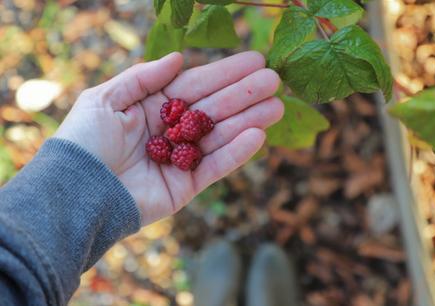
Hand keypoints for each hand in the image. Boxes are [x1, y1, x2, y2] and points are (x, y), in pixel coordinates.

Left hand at [54, 51, 282, 224]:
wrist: (78, 192)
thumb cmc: (85, 141)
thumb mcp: (106, 98)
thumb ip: (143, 77)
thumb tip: (179, 57)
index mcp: (153, 107)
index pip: (196, 86)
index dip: (225, 73)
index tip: (255, 60)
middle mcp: (171, 132)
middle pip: (214, 109)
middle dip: (245, 94)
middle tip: (275, 80)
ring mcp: (181, 159)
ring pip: (221, 136)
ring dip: (250, 120)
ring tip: (276, 105)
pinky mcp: (186, 186)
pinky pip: (216, 166)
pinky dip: (237, 152)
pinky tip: (258, 134)